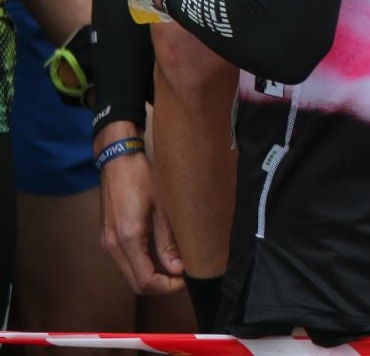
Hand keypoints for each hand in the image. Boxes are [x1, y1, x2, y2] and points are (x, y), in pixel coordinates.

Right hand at [97, 133, 184, 294]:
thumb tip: (177, 269)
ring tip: (175, 267)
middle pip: (134, 283)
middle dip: (160, 286)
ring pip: (128, 274)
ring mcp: (107, 242)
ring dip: (150, 277)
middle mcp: (112, 245)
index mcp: (127, 238)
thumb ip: (168, 241)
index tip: (186, 279)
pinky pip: (124, 262)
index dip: (167, 287)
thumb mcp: (164, 207)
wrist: (118, 158)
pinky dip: (141, 266)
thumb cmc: (144, 176)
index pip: (144, 280)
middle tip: (183, 277)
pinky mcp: (108, 236)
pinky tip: (159, 257)